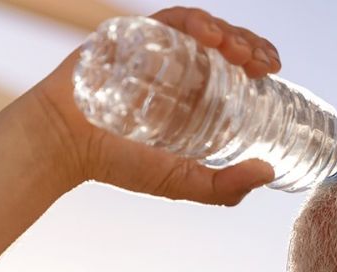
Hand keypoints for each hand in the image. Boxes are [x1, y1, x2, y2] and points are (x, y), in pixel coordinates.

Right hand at [28, 6, 282, 205]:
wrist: (64, 145)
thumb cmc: (117, 164)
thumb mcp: (180, 181)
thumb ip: (222, 187)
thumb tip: (268, 174)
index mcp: (192, 93)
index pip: (234, 66)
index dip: (257, 59)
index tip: (273, 70)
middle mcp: (177, 67)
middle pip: (224, 43)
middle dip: (249, 45)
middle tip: (263, 64)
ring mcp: (154, 49)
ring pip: (202, 27)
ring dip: (228, 32)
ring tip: (241, 52)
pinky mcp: (131, 35)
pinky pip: (168, 19)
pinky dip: (193, 21)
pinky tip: (209, 35)